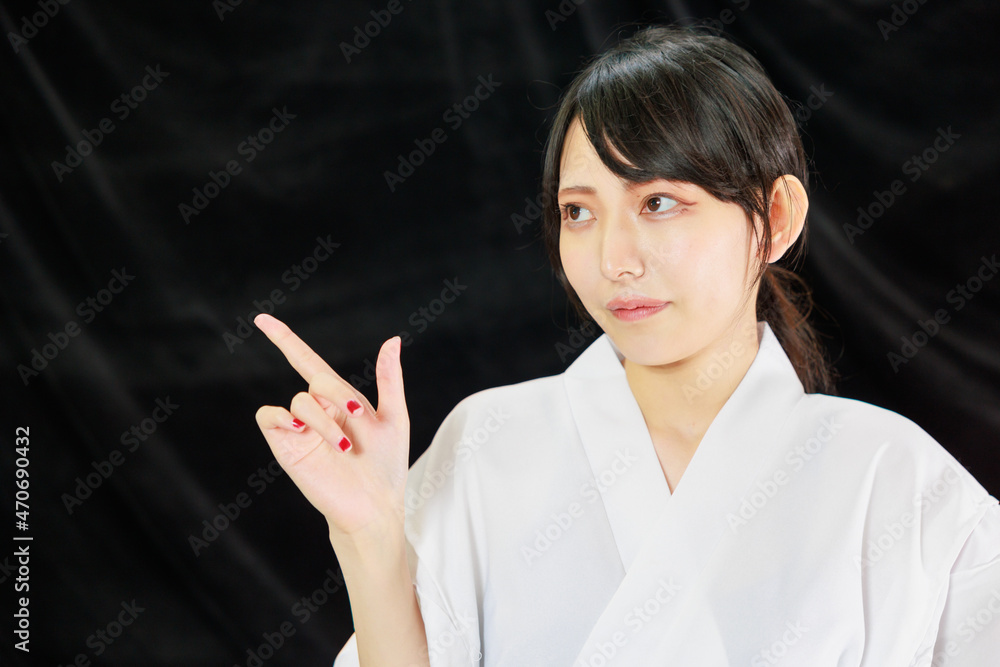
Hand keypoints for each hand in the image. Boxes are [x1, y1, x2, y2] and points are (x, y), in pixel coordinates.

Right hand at [253, 314, 410, 544]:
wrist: (375, 507)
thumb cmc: (386, 466)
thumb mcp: (395, 417)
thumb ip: (390, 378)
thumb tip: (392, 339)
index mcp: (340, 399)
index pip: (308, 361)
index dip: (285, 339)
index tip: (262, 318)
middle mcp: (317, 411)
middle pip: (315, 378)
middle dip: (339, 393)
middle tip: (359, 417)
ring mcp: (299, 429)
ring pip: (299, 400)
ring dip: (324, 420)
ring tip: (344, 448)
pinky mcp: (287, 447)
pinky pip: (269, 417)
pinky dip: (282, 417)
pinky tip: (302, 432)